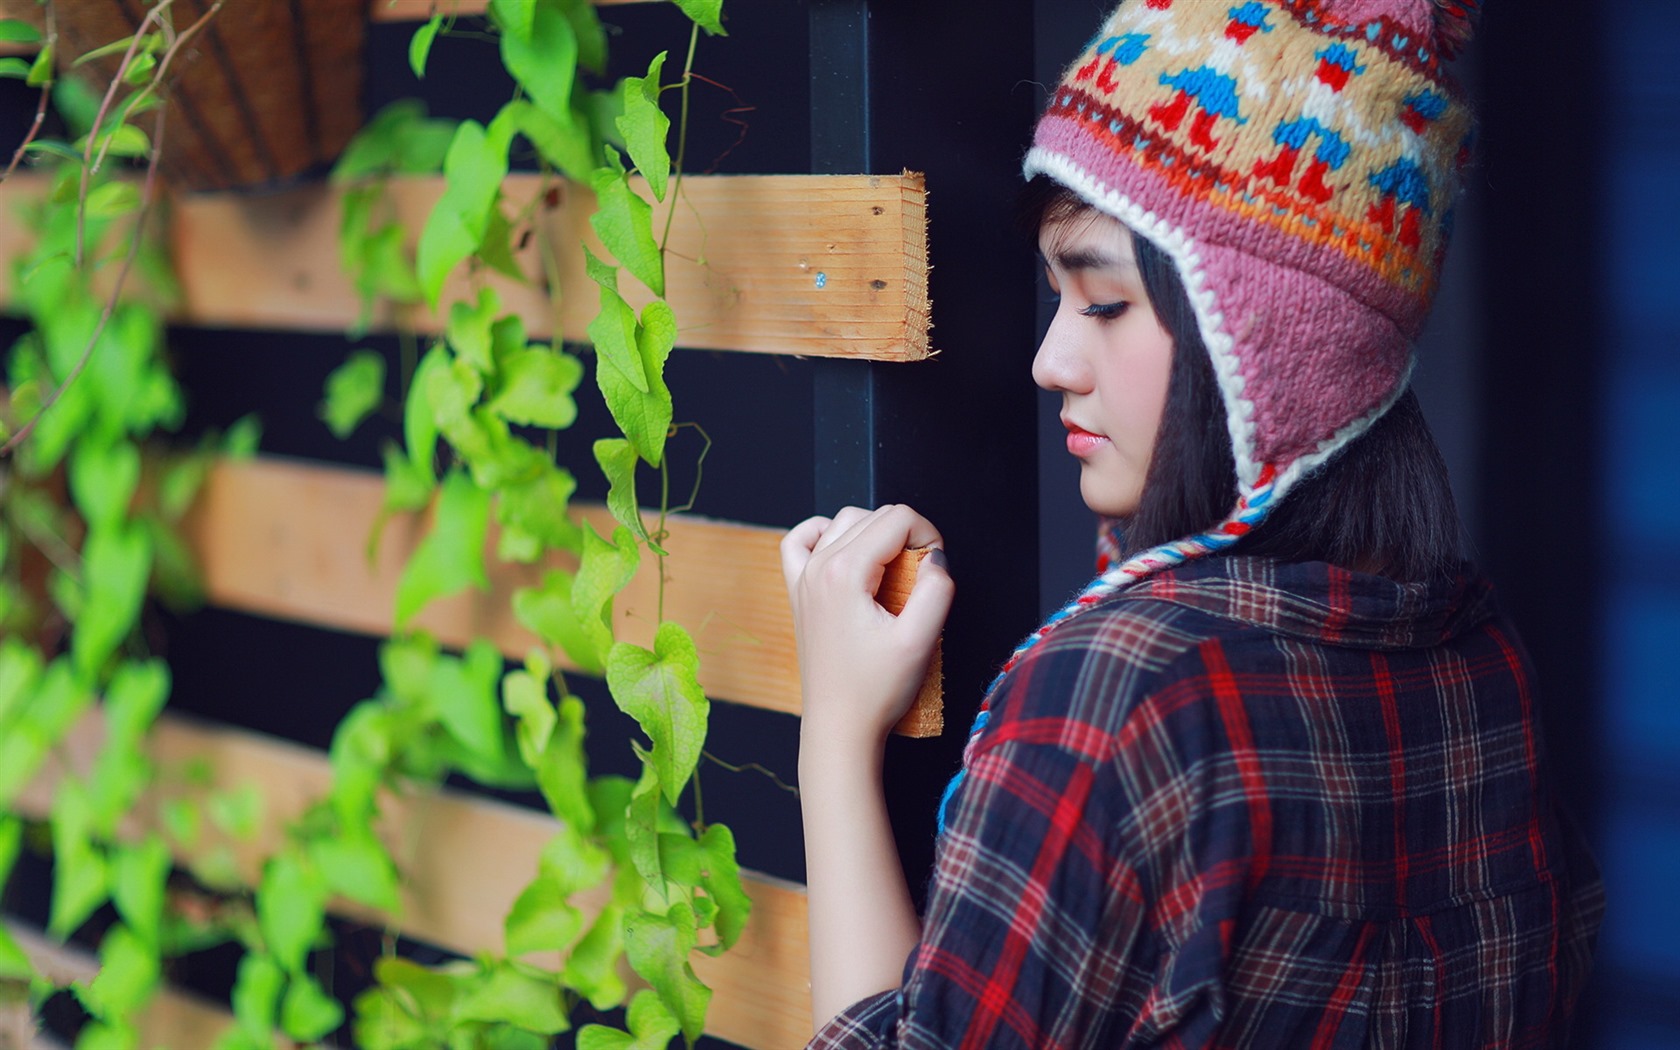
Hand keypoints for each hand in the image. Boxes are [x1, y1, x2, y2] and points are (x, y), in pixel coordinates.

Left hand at [780, 504, 954, 754]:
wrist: (839, 728)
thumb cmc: (876, 691)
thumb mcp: (920, 641)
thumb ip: (936, 589)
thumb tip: (936, 557)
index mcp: (844, 573)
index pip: (897, 518)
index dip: (929, 536)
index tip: (937, 570)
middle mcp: (817, 568)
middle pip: (873, 516)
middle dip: (907, 536)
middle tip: (921, 580)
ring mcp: (802, 579)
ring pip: (843, 521)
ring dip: (875, 535)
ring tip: (893, 573)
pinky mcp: (798, 593)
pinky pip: (800, 541)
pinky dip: (825, 535)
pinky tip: (846, 554)